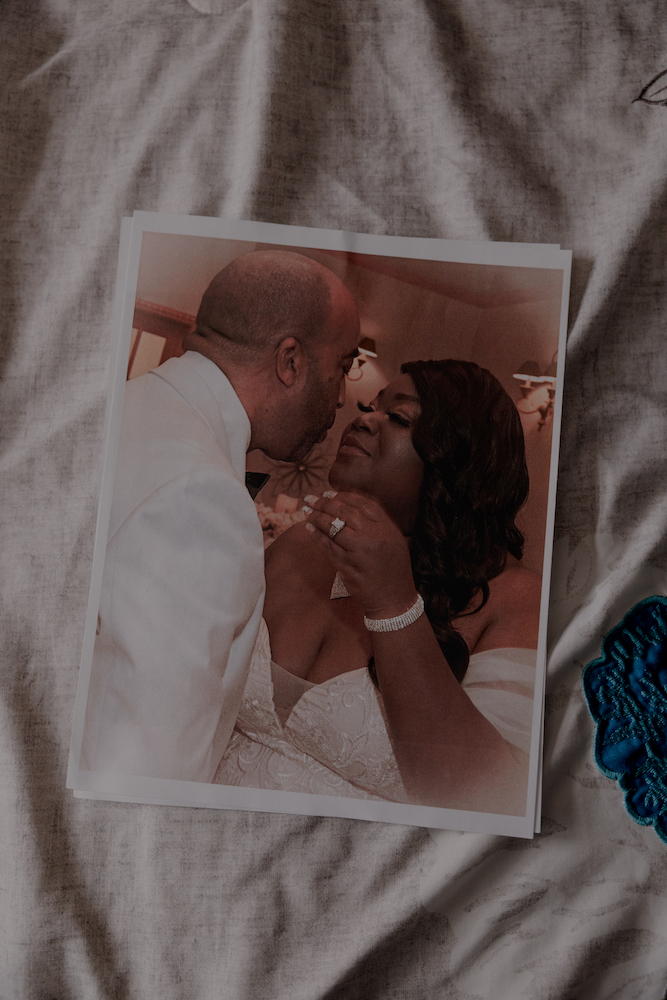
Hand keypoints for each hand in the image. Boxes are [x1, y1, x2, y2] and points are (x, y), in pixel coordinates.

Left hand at [303, 491, 417, 618]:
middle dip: (325, 504)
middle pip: (344, 513)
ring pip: (333, 528)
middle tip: (311, 499)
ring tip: (307, 512)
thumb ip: (376, 523)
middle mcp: (373, 536)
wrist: (394, 598)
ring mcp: (359, 552)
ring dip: (317, 518)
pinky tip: (310, 529)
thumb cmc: (393, 568)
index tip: (328, 493)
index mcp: (386, 527)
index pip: (362, 504)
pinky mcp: (347, 566)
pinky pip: (328, 547)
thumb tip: (349, 506)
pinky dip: (317, 536)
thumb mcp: (393, 540)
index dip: (343, 496)